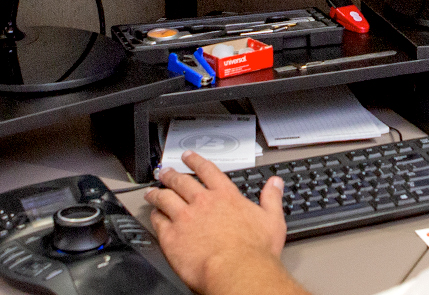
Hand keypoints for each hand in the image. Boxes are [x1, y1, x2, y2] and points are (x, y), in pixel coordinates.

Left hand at [145, 151, 306, 294]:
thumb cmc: (255, 251)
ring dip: (157, 193)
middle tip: (165, 172)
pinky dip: (154, 216)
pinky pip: (158, 221)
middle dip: (171, 174)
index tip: (188, 157)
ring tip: (152, 192)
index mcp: (225, 196)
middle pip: (181, 181)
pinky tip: (153, 216)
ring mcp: (184, 218)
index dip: (195, 161)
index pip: (207, 171)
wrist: (237, 272)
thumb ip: (272, 198)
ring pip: (165, 198)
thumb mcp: (272, 220)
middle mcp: (202, 202)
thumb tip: (276, 184)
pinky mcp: (172, 236)